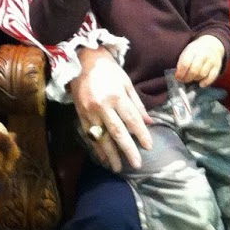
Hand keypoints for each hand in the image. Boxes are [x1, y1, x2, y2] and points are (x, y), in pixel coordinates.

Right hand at [68, 46, 150, 171]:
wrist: (82, 61)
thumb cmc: (109, 70)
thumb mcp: (127, 83)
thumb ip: (137, 104)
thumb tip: (149, 122)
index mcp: (117, 96)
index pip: (131, 119)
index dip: (141, 134)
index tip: (148, 147)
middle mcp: (102, 106)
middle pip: (117, 132)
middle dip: (127, 150)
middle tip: (136, 164)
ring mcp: (89, 111)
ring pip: (101, 137)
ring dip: (110, 154)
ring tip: (118, 168)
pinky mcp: (79, 114)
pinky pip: (89, 135)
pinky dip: (96, 147)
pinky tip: (102, 157)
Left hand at [175, 34, 224, 86]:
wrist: (212, 45)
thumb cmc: (196, 51)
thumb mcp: (187, 52)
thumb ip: (182, 63)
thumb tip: (178, 76)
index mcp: (192, 50)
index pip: (185, 63)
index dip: (180, 73)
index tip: (177, 77)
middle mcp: (203, 55)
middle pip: (194, 70)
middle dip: (187, 78)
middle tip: (184, 80)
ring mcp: (211, 61)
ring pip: (202, 74)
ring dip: (195, 79)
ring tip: (192, 78)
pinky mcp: (217, 67)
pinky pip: (211, 77)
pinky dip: (205, 82)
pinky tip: (201, 84)